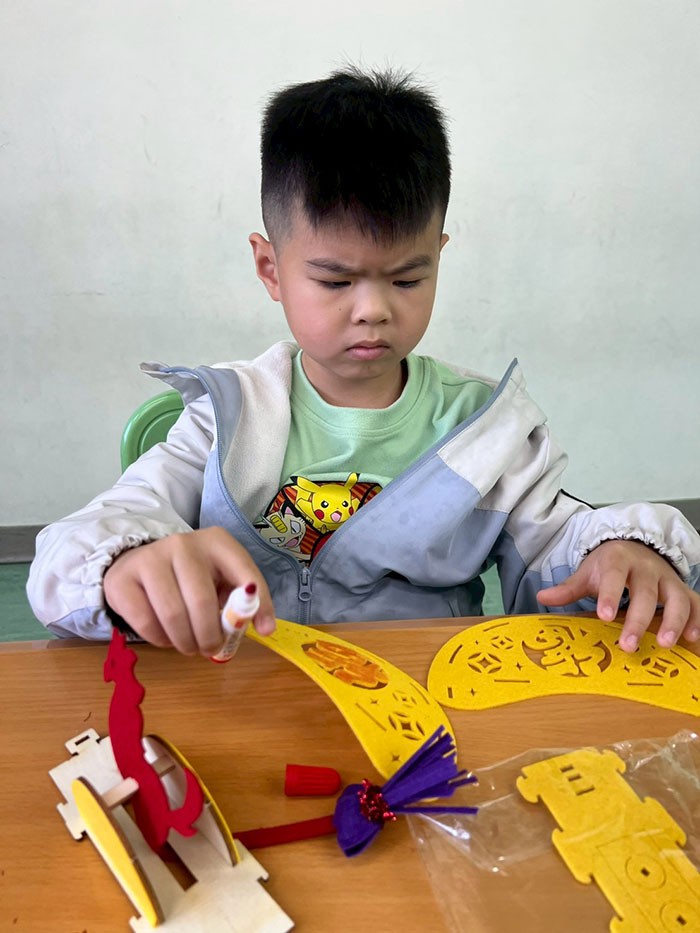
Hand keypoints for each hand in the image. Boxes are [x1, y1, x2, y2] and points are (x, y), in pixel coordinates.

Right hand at [103, 527, 275, 655]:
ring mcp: (150, 558)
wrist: (136, 564)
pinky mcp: (123, 579)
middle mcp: (183, 543)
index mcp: (216, 542)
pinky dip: (160, 639)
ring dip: (185, 642)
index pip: (244, 572)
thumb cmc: (189, 577)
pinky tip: (166, 637)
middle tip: (210, 649)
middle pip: (202, 601)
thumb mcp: (219, 579)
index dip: (257, 605)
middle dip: (210, 636)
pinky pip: (145, 622)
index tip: (264, 632)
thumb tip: (265, 629)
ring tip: (189, 646)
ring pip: (173, 614)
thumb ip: (240, 600)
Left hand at [537, 539, 699, 652]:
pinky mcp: (683, 590)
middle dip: (637, 618)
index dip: (609, 595)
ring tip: (665, 643)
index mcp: (618, 560)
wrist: (636, 547)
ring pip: (676, 598)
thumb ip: (568, 588)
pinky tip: (692, 638)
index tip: (603, 617)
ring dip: (672, 620)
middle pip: (645, 592)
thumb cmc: (609, 565)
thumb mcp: (587, 572)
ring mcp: (667, 579)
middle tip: (628, 644)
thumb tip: (542, 597)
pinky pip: (694, 604)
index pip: (614, 576)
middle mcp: (646, 569)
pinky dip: (696, 620)